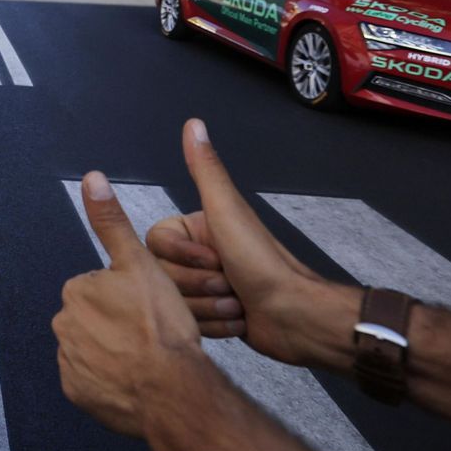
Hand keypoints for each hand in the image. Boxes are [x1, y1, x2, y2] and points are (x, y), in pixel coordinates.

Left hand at [52, 172, 209, 437]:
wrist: (173, 388)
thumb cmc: (161, 325)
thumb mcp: (140, 262)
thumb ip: (112, 222)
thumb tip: (92, 178)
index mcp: (76, 292)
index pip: (100, 289)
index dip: (128, 298)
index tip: (148, 309)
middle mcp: (64, 326)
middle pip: (95, 320)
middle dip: (119, 326)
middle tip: (151, 335)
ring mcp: (69, 362)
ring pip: (95, 350)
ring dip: (115, 354)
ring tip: (147, 359)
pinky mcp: (77, 393)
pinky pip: (92, 383)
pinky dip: (110, 381)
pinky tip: (135, 379)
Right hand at [143, 119, 338, 364]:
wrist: (294, 316)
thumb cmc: (260, 261)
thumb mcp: (227, 211)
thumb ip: (205, 169)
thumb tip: (194, 122)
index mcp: (196, 229)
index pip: (156, 243)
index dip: (182, 257)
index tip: (214, 259)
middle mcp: (198, 256)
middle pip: (163, 276)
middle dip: (199, 285)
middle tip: (229, 284)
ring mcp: (205, 288)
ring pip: (175, 303)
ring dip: (209, 308)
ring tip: (238, 304)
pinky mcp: (212, 317)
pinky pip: (191, 325)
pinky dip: (216, 327)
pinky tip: (239, 320)